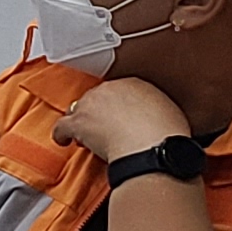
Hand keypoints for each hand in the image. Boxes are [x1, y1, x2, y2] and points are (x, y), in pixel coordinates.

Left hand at [52, 78, 187, 164]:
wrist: (153, 147)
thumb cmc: (166, 135)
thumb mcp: (169, 112)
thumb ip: (155, 109)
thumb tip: (152, 119)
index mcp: (134, 83)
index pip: (117, 91)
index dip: (115, 106)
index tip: (118, 116)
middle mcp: (110, 89)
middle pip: (96, 98)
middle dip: (98, 112)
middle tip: (104, 128)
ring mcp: (92, 104)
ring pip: (78, 110)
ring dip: (81, 121)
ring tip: (87, 135)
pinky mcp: (79, 122)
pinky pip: (62, 126)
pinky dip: (62, 134)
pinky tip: (64, 140)